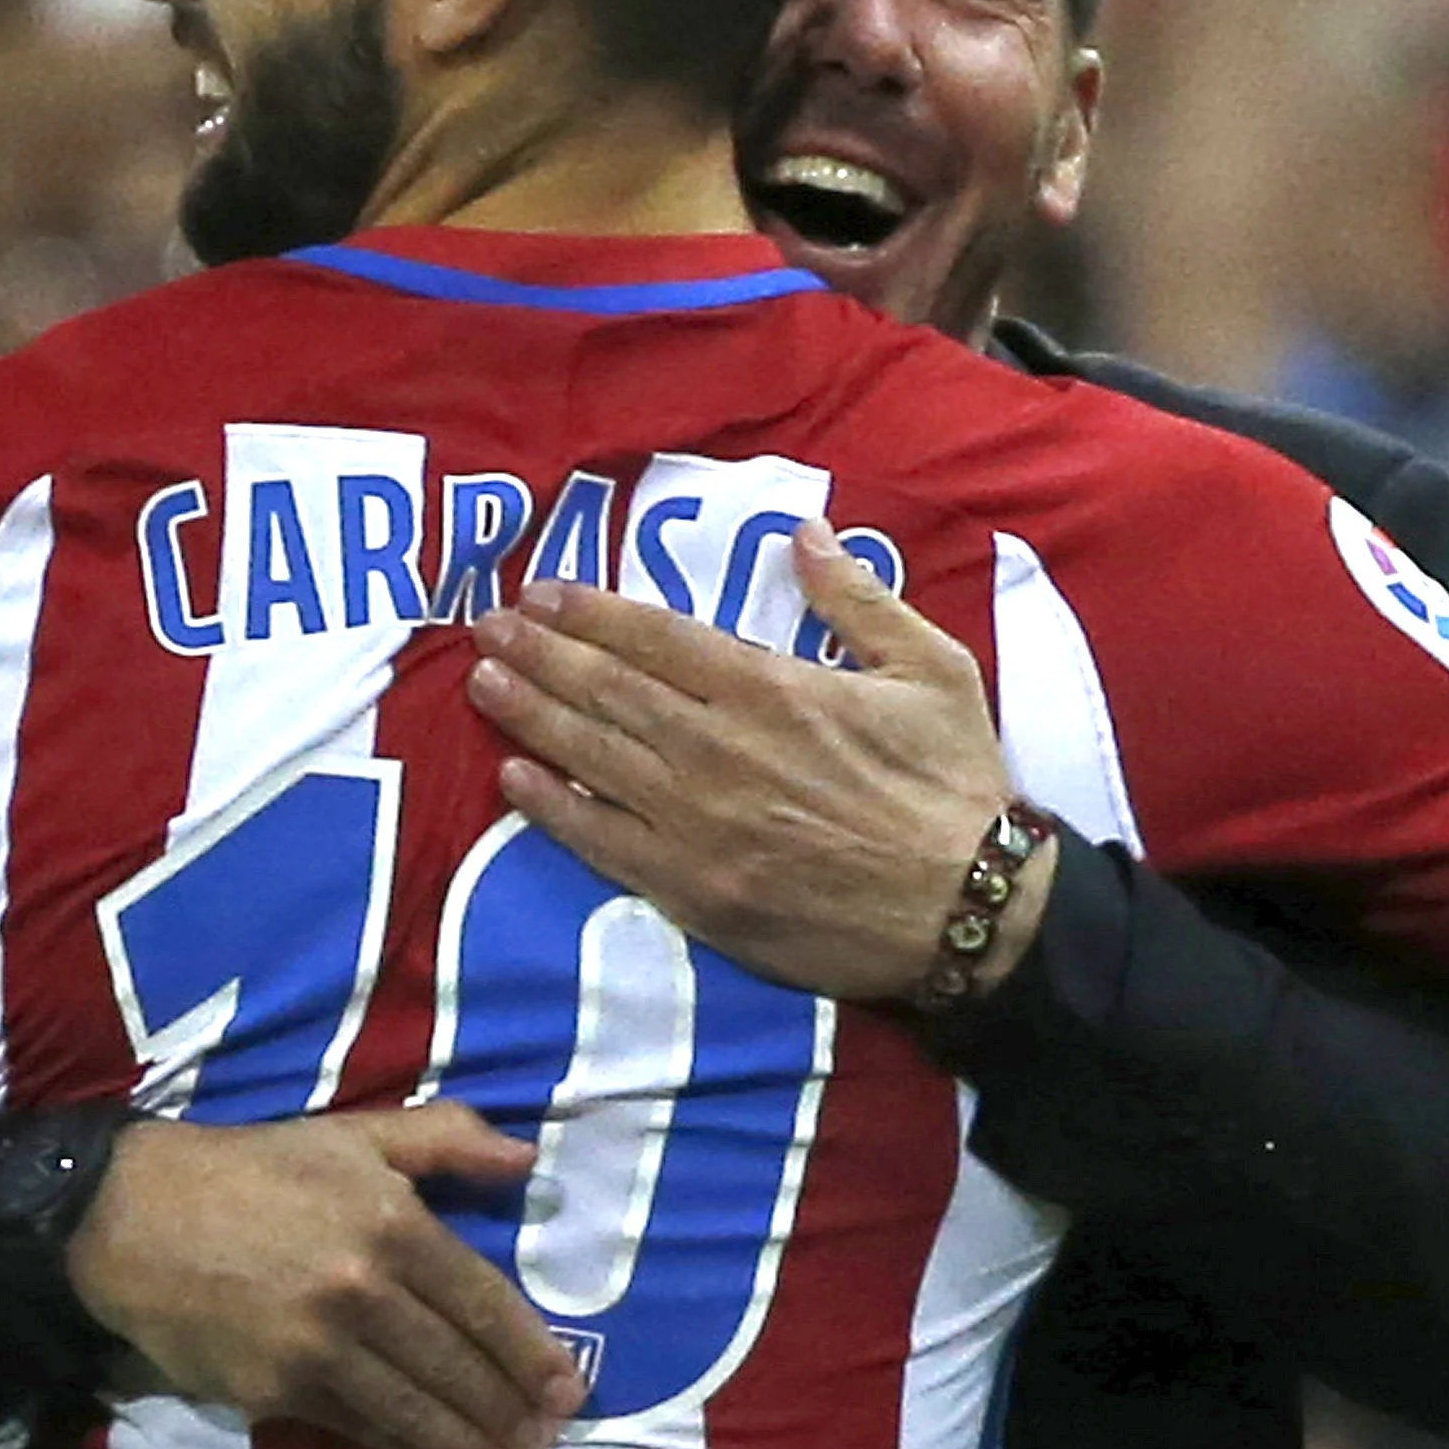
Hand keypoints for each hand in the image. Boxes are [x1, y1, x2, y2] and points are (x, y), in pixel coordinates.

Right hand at [64, 1107, 580, 1448]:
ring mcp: (316, 1348)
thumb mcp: (352, 1135)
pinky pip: (354, 1429)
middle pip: (455, 1368)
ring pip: (411, 1412)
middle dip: (507, 1414)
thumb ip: (444, 1141)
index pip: (483, 1303)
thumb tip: (527, 1160)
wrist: (133, 1216)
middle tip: (545, 1445)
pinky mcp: (273, 1391)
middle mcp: (362, 1291)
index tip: (567, 1392)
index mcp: (391, 1224)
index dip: (530, 1355)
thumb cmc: (253, 1170)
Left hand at [464, 526, 1036, 1007]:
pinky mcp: (695, 892)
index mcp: (770, 690)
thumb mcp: (932, 669)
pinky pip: (604, 843)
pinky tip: (514, 780)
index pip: (656, 639)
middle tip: (485, 627)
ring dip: (532, 716)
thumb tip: (805, 535)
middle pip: (606, 691)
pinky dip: (552, 810)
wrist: (965, 913)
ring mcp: (698, 826)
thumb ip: (858, 601)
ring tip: (483, 682)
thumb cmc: (954, 787)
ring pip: (592, 759)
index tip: (542, 592)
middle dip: (540, 654)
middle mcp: (718, 751)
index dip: (591, 612)